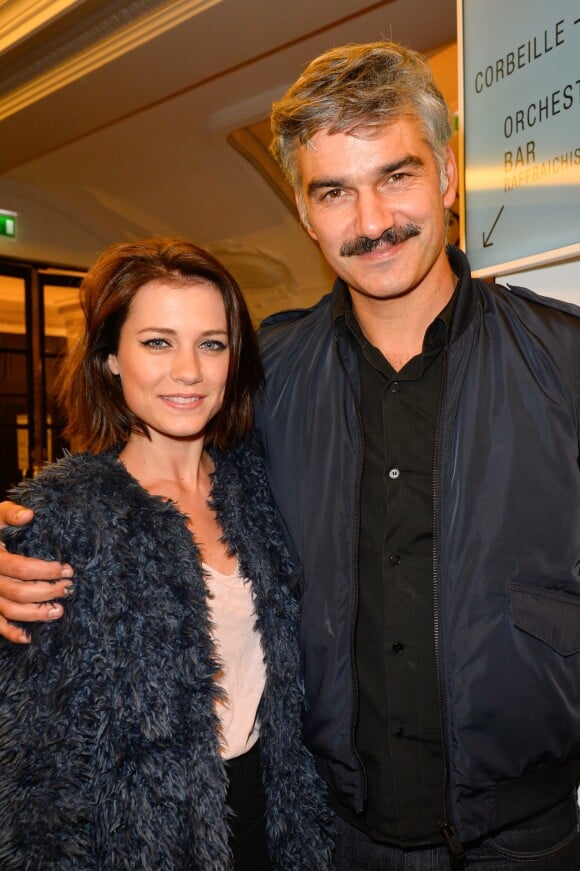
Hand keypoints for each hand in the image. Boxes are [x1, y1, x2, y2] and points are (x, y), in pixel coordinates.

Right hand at [0, 501, 73, 643]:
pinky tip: (28, 638)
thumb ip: (10, 514)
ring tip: (58, 611)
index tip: (67, 569)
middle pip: (19, 592)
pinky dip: (10, 633)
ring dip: (35, 614)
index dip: (46, 570)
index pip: (22, 568)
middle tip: (68, 588)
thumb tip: (29, 515)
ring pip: (10, 611)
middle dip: (48, 591)